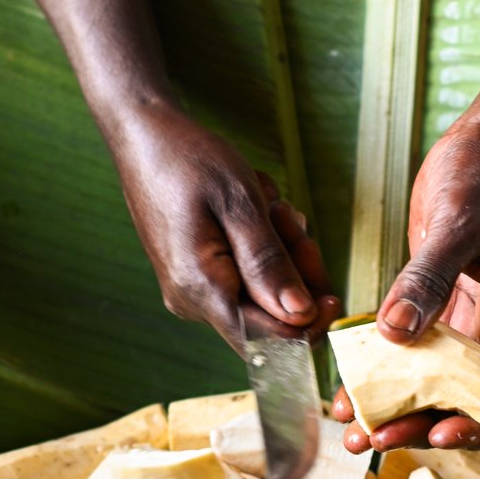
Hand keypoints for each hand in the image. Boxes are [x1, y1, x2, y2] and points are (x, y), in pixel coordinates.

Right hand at [117, 104, 339, 350]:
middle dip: (294, 272)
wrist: (144, 139)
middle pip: (269, 316)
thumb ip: (269, 263)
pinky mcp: (195, 279)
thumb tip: (300, 316)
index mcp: (201, 288)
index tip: (334, 298)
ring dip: (280, 251)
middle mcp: (192, 302)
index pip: (267, 339)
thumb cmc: (190, 161)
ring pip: (262, 293)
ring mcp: (191, 292)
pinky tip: (255, 212)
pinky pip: (246, 277)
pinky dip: (261, 247)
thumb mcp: (240, 202)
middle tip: (288, 217)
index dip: (308, 326)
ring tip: (266, 205)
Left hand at [334, 105, 479, 450]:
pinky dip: (383, 368)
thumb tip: (396, 335)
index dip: (477, 424)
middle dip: (419, 425)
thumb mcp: (459, 221)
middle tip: (370, 441)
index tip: (434, 432)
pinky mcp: (438, 298)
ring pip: (433, 380)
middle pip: (464, 399)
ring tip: (350, 428)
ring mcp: (467, 315)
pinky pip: (411, 347)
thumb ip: (429, 278)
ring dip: (396, 406)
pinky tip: (347, 382)